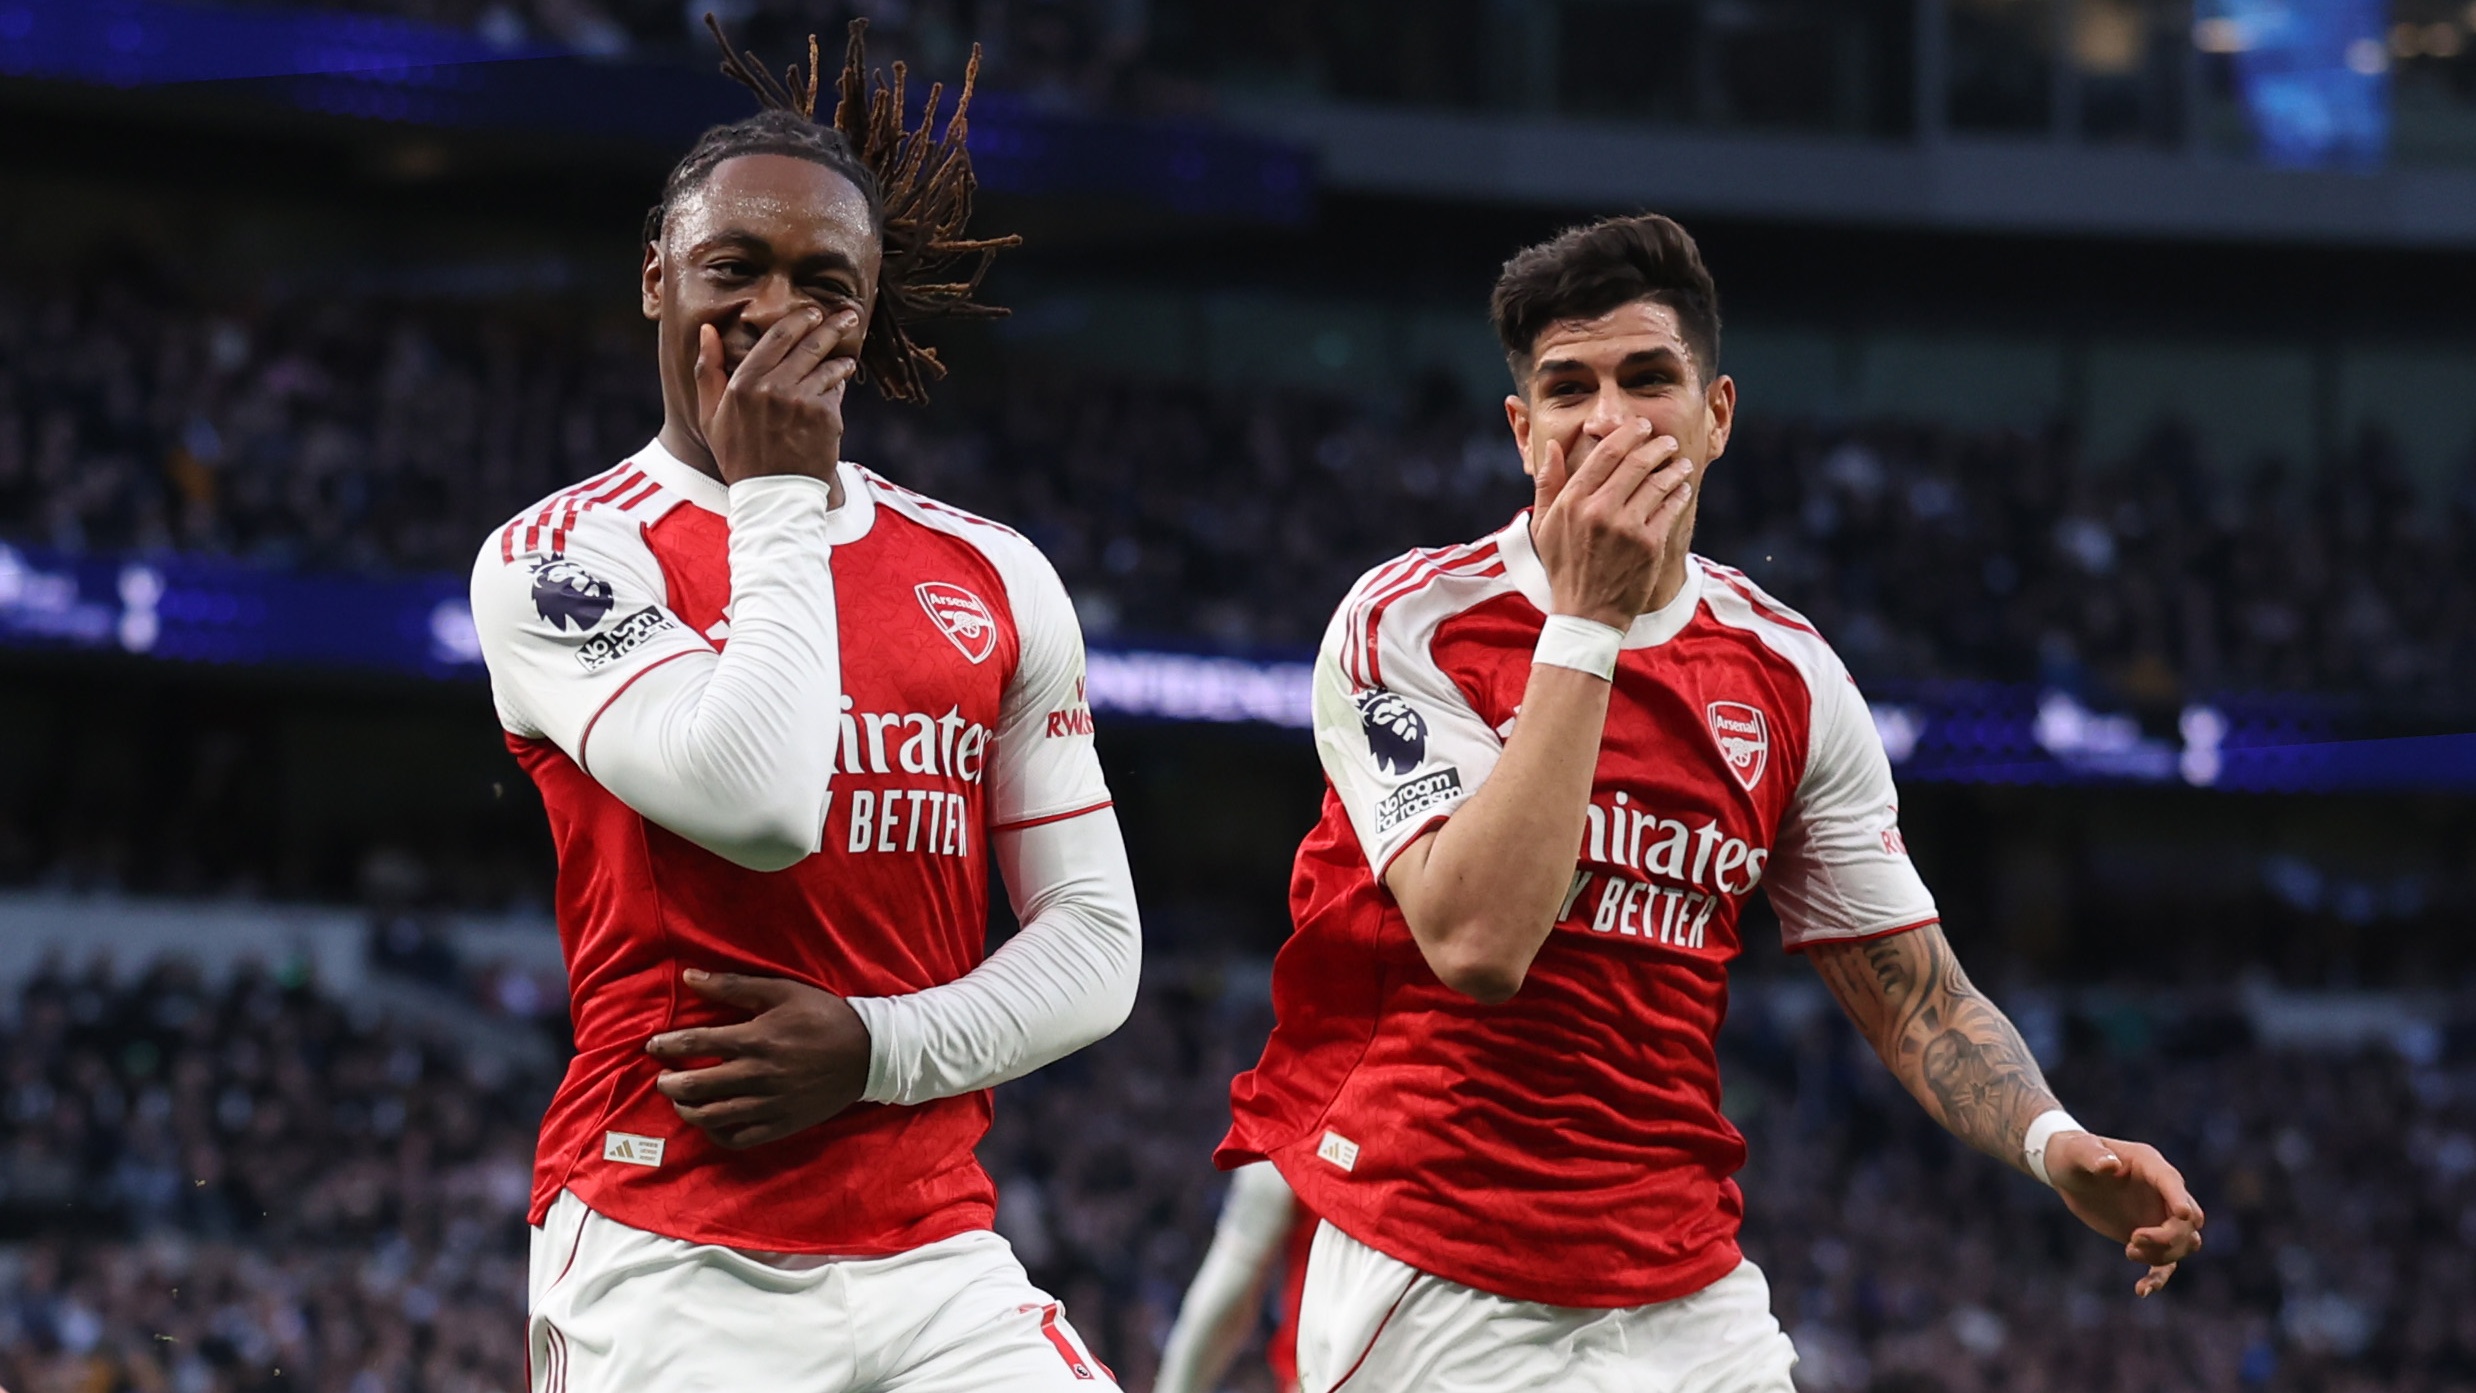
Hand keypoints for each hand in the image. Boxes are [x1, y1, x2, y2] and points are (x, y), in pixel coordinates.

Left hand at [646, 968, 871, 1148]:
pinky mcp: (780, 1124)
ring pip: (711, 1116)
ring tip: (681, 1101)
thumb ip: (734, 985)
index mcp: (754, 1039)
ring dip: (687, 1109)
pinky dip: (716, 1134)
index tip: (654, 1046)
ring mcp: (768, 1104)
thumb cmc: (822, 1016)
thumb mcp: (782, 991)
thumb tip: (690, 977)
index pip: (695, 1044)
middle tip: (664, 1078)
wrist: (867, 1053)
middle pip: (695, 1086)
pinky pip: (738, 1138)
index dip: (667, 1046)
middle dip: (670, 1083)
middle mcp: (756, 1075)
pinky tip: (711, 1123)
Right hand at [694, 306, 858, 486]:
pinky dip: (839, 385)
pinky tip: (842, 383)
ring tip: (847, 357)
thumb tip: (707, 330)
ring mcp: (802, 401)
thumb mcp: (710, 414)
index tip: (813, 311)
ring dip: (840, 358)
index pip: (778, 337)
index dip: (800, 320)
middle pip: (809, 344)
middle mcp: (773, 386)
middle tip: (847, 316)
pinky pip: (835, 392)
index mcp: (744, 382)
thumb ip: (707, 369)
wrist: (772, 495)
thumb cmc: (738, 454)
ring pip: (827, 366)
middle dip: (832, 326)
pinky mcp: (825, 417)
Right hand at [1529, 419, 1693, 630]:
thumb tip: (1551, 446)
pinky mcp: (1649, 545)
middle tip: (1668, 442)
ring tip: (1681, 463)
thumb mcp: (1544, 525)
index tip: (1641, 427)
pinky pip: (1670, 508)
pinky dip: (1680, 494)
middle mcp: (1599, 510)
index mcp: (1572, 502)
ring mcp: (1626, 528)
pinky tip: (1683, 489)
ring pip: (1658, 482)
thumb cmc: (1564, 568)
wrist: (1586, 614)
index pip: (1605, 454)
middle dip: (1657, 446)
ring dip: (1674, 468)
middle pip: (1636, 462)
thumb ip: (1547, 483)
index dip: (1628, 434)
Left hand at [2047, 1131, 2205, 1295]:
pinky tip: (2142, 1291)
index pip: (2172, 1182)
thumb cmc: (2074, 1154)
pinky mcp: (2148, 1237)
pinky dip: (2158, 1278)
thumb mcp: (2078, 1151)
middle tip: (2133, 1239)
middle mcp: (2163, 1191)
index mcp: (2150, 1165)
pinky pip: (2165, 1262)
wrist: (2069, 1171)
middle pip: (2187, 1220)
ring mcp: (2158, 1215)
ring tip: (2129, 1250)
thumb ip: (2093, 1156)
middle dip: (2169, 1235)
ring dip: (2163, 1254)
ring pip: (2184, 1243)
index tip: (2183, 1215)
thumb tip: (2109, 1166)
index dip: (2179, 1199)